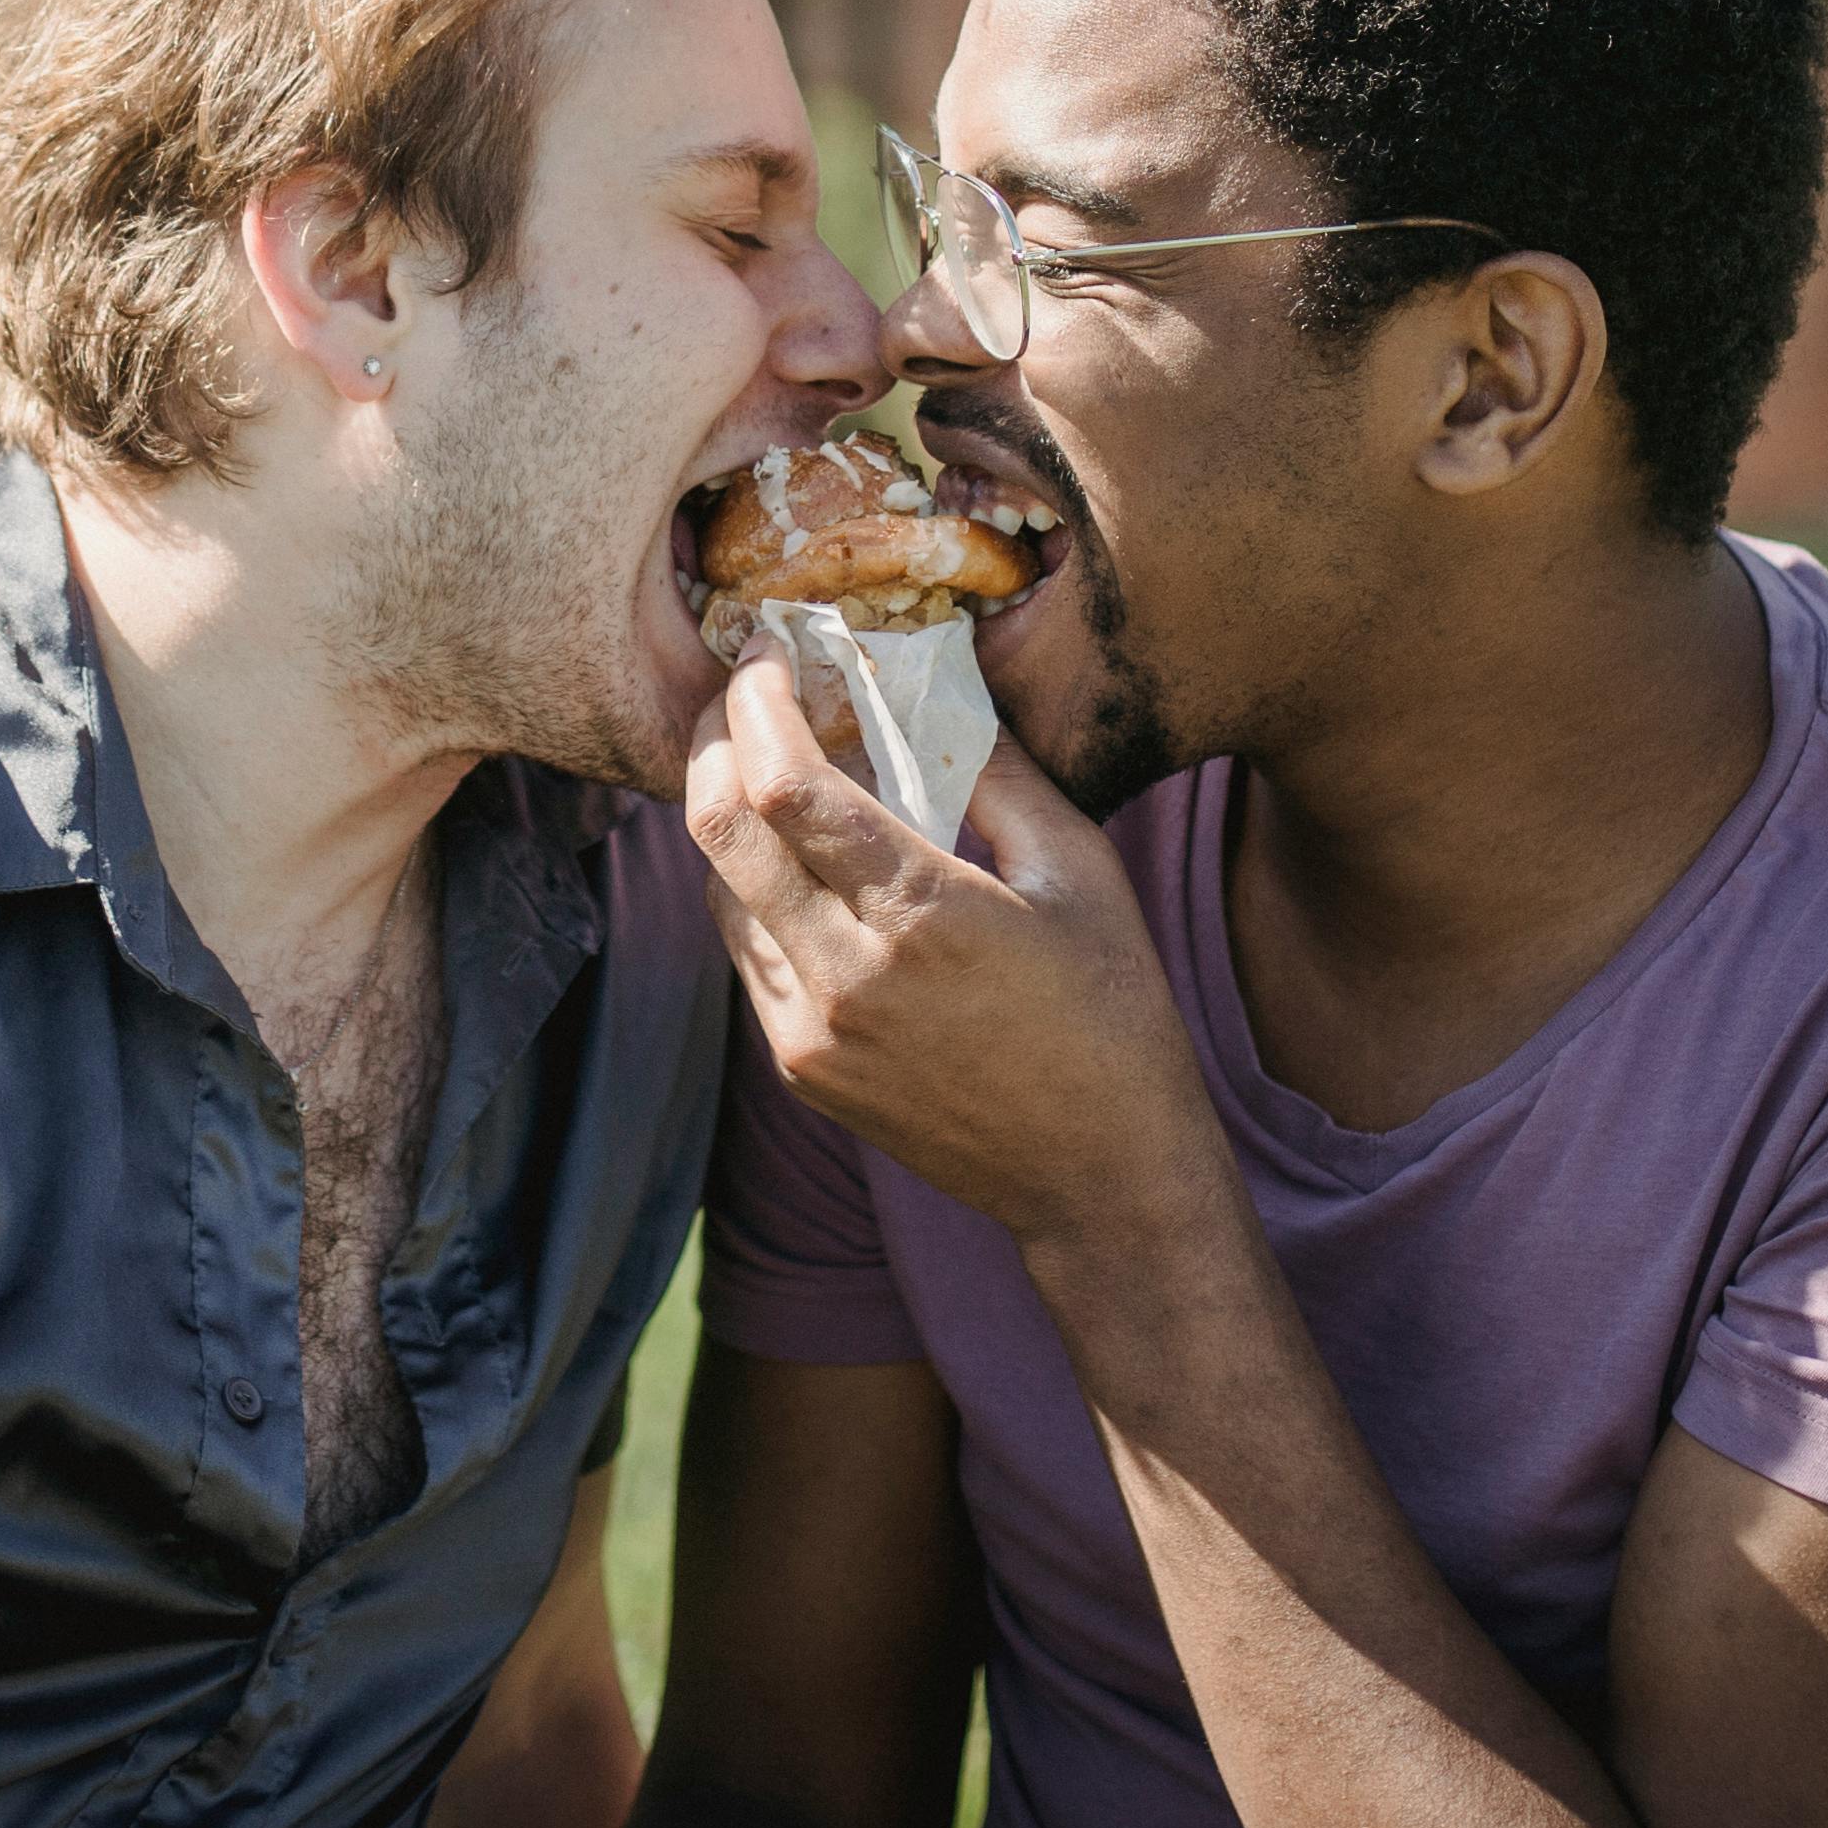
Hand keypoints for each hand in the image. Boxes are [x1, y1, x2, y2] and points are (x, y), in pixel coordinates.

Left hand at [682, 646, 1240, 1270]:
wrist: (1101, 1178)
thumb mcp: (1079, 871)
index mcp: (920, 916)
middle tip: (743, 690)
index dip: (755, 701)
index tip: (766, 649)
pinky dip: (754, 887)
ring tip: (773, 763)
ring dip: (729, 814)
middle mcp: (845, 977)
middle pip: (716, 829)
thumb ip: (999, 770)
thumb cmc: (1113, 1014)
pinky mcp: (799, 1071)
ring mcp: (810, 1034)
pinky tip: (799, 858)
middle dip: (714, 738)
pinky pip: (744, 953)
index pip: (784, 785)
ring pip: (717, 891)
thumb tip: (934, 683)